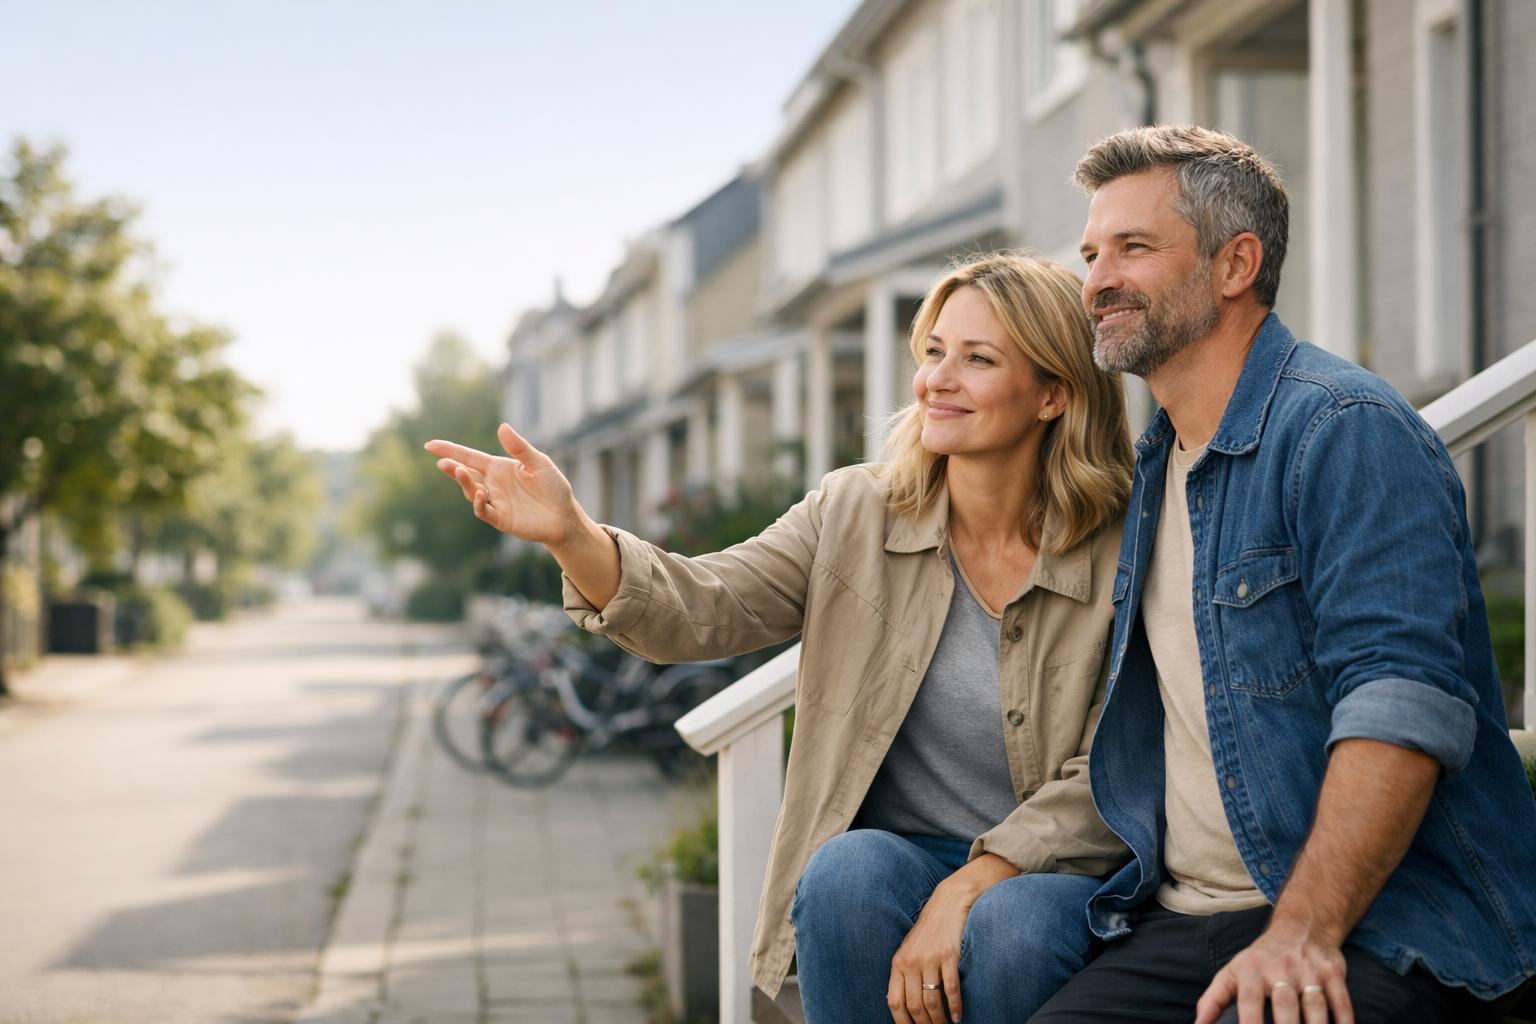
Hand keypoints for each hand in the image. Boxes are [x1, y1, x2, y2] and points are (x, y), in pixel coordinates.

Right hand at [424, 424, 582, 545]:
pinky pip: (484, 511)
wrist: (565, 516)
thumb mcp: (538, 463)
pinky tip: (480, 493)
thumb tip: (502, 427)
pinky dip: (479, 503)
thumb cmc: (553, 487)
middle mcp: (493, 484)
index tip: (430, 445)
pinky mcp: (500, 519)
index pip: (470, 456)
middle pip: (466, 474)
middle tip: (442, 462)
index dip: (450, 451)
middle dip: (452, 468)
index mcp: (499, 467)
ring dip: (464, 482)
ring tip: (460, 470)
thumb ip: (519, 448)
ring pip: (471, 492)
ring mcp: (495, 502)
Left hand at [888, 881, 967, 1023]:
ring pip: (932, 1001)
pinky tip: (958, 1017)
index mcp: (898, 963)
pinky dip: (955, 1007)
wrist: (948, 904)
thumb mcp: (909, 950)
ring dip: (940, 1020)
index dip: (902, 1023)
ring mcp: (930, 959)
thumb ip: (903, 975)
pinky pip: (951, 989)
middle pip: (915, 1006)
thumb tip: (899, 1006)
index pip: (895, 1002)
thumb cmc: (928, 931)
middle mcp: (911, 962)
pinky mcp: (948, 956)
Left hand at [1194, 919, 1350, 1023]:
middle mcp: (1280, 968)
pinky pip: (1341, 1001)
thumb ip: (1214, 999)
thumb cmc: (1261, 960)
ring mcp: (1309, 970)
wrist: (1301, 927)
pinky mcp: (1333, 972)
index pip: (1249, 1001)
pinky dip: (1344, 1021)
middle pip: (1285, 1006)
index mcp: (1251, 970)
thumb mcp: (1233, 972)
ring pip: (1315, 1006)